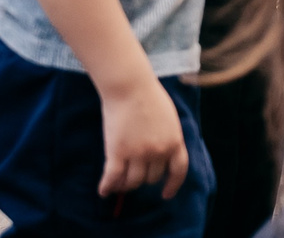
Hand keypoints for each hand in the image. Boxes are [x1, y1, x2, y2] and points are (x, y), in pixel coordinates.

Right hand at [96, 76, 187, 199]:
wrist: (130, 88)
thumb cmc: (150, 98)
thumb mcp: (169, 119)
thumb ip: (168, 138)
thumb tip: (163, 155)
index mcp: (175, 141)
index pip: (178, 170)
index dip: (173, 185)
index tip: (166, 195)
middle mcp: (158, 151)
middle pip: (151, 178)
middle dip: (143, 179)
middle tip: (134, 177)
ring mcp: (137, 153)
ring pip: (132, 182)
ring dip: (125, 185)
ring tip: (119, 184)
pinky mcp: (117, 153)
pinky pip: (112, 178)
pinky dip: (107, 187)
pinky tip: (104, 191)